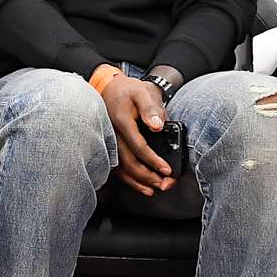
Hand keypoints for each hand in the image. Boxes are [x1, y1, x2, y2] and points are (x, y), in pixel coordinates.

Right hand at [100, 74, 175, 195]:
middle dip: (147, 176)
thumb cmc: (129, 91)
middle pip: (128, 162)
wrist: (111, 87)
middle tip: (164, 183)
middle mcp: (112, 135)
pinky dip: (129, 179)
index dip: (152, 160)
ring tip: (154, 189)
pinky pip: (117, 166)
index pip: (137, 146)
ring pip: (121, 168)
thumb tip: (157, 126)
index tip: (166, 170)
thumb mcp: (143, 92)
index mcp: (122, 122)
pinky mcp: (110, 146)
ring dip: (138, 181)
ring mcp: (109, 142)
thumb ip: (150, 108)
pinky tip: (141, 185)